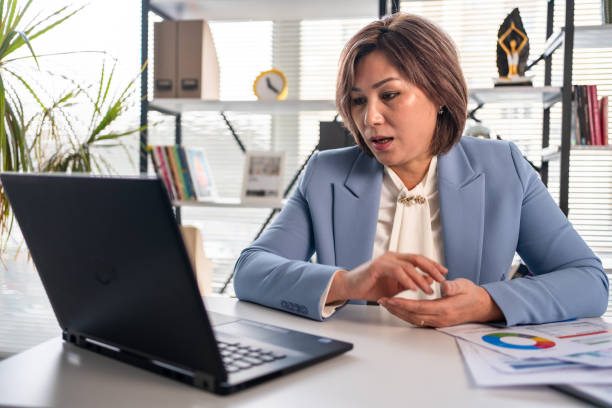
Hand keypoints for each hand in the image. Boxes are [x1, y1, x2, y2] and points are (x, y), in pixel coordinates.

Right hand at [326, 251, 446, 302]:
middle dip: (432, 268)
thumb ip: (411, 282)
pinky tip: (413, 289)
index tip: (445, 273)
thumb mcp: (396, 287)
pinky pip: (396, 271)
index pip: (419, 259)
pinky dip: (406, 280)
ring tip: (429, 290)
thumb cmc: (371, 287)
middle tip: (443, 279)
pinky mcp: (377, 266)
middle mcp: (393, 256)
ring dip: (421, 279)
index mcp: (397, 260)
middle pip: (417, 259)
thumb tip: (429, 280)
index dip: (433, 265)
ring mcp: (385, 260)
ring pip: (408, 266)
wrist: (350, 287)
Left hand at [378, 278, 503, 327]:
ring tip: (385, 304)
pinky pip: (418, 320)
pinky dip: (406, 314)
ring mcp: (439, 322)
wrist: (482, 306)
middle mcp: (440, 318)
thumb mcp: (465, 286)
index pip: (419, 308)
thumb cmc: (473, 294)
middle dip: (395, 309)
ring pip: (414, 319)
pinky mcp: (437, 321)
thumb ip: (454, 286)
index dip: (402, 304)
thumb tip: (444, 285)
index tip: (390, 298)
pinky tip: (398, 308)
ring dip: (398, 312)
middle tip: (381, 300)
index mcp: (446, 309)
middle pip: (413, 316)